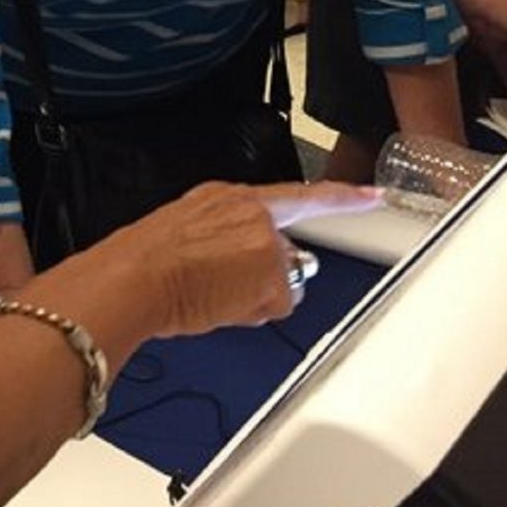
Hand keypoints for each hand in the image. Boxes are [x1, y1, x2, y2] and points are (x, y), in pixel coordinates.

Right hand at [92, 181, 379, 337]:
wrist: (132, 277)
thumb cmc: (143, 262)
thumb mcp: (183, 230)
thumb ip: (222, 236)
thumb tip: (238, 265)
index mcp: (226, 196)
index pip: (296, 193)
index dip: (340, 197)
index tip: (374, 196)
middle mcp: (252, 211)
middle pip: (283, 251)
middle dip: (262, 276)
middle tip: (219, 286)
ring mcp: (265, 242)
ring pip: (278, 281)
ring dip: (252, 296)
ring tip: (209, 295)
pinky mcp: (270, 273)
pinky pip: (276, 305)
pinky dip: (251, 313)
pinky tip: (219, 306)